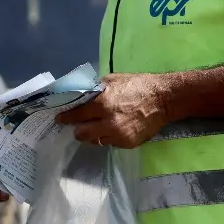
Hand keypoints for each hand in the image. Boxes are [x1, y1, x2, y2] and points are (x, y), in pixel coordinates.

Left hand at [55, 73, 170, 148]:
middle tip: (79, 125)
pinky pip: (110, 143)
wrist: (164, 99)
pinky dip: (109, 137)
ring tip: (99, 126)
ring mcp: (118, 135)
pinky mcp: (127, 143)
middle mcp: (108, 122)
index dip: (66, 117)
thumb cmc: (138, 85)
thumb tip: (79, 94)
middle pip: (82, 133)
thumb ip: (96, 89)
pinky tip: (115, 128)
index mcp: (103, 103)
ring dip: (94, 134)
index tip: (60, 119)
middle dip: (78, 129)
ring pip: (95, 141)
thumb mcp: (114, 80)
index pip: (77, 114)